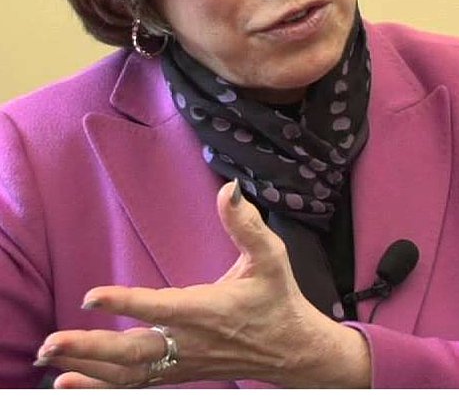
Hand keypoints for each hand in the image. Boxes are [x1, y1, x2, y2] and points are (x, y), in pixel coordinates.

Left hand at [35, 180, 369, 387]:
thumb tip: (230, 190)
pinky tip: (67, 382)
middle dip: (90, 348)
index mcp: (209, 310)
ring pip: (128, 373)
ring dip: (87, 368)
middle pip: (133, 352)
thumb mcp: (271, 257)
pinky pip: (134, 385)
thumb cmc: (278, 298)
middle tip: (51, 343)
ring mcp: (181, 361)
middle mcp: (191, 341)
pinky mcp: (177, 371)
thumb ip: (247, 224)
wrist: (291, 348)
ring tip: (49, 359)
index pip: (163, 308)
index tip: (93, 296)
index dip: (127, 303)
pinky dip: (100, 386)